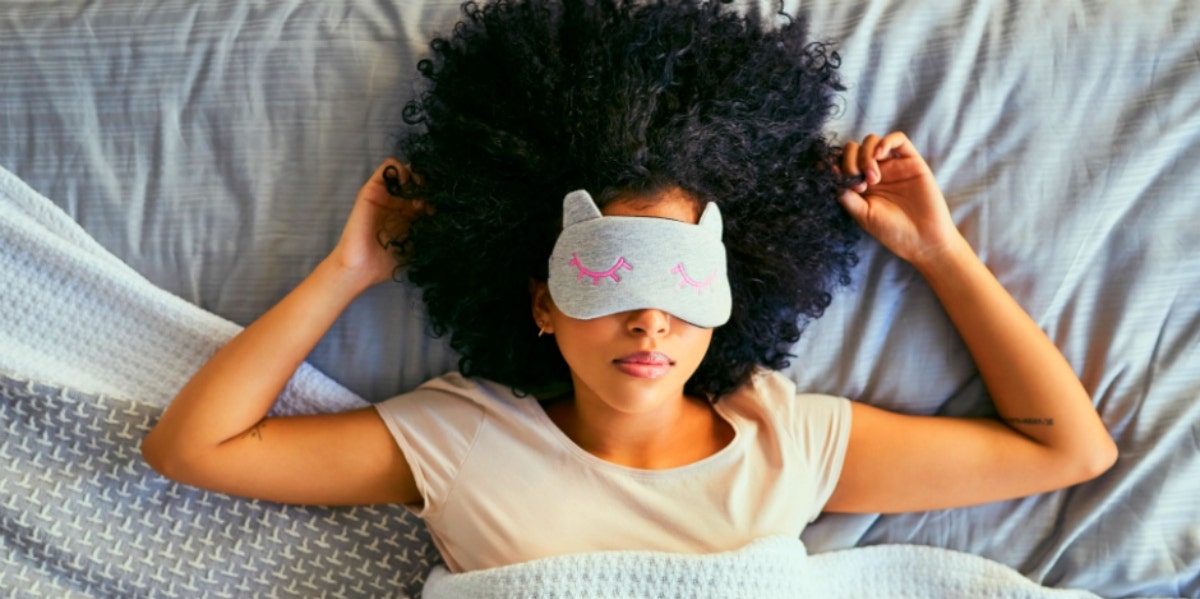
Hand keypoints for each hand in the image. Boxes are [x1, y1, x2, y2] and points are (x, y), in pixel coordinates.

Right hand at [328, 158, 432, 287]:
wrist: (362, 267)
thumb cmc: (387, 262)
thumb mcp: (416, 247)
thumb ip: (428, 231)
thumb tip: (445, 217)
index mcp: (410, 216)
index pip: (428, 196)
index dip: (437, 197)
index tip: (442, 206)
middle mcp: (398, 204)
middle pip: (418, 181)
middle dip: (428, 184)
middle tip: (432, 195)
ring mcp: (386, 196)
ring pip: (405, 171)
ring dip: (416, 174)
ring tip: (419, 187)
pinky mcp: (373, 190)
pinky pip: (387, 167)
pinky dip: (399, 168)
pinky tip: (406, 181)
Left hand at [838, 132, 964, 266]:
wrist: (923, 240)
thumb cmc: (892, 231)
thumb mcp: (863, 215)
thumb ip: (847, 196)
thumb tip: (832, 173)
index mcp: (860, 184)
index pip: (841, 162)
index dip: (834, 163)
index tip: (832, 175)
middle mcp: (874, 172)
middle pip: (854, 149)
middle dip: (850, 160)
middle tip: (859, 184)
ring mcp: (893, 166)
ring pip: (872, 141)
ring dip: (866, 154)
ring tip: (872, 178)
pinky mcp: (912, 161)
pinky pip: (898, 139)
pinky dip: (885, 141)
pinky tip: (880, 154)